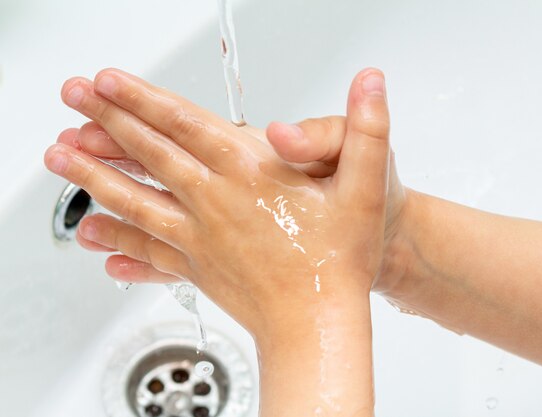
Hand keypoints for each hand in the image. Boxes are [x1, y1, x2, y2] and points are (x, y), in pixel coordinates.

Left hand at [45, 68, 390, 337]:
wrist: (319, 322)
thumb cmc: (340, 258)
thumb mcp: (367, 186)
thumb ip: (366, 130)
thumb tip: (370, 82)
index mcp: (250, 172)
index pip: (185, 123)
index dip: (143, 98)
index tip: (108, 82)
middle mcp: (215, 202)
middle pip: (150, 154)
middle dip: (106, 120)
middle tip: (71, 98)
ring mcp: (200, 238)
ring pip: (136, 200)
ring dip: (93, 175)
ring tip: (58, 157)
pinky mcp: (197, 268)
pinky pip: (148, 250)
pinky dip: (116, 241)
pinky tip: (93, 238)